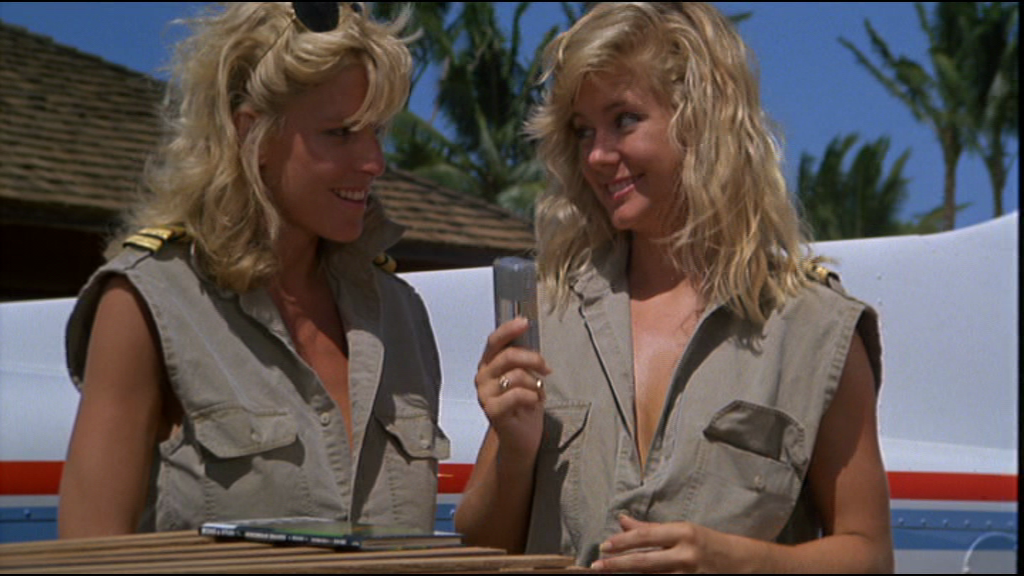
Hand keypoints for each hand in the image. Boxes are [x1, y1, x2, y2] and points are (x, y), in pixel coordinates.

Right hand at [474, 317, 549, 455]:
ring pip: (516, 375)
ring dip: (535, 384)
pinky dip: (532, 397)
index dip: (508, 329)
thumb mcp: (525, 376)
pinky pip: (518, 394)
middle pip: (508, 355)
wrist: (521, 437)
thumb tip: (530, 338)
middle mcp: (483, 376)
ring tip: (537, 394)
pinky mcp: (492, 410)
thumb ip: (523, 359)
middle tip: (546, 369)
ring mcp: (485, 394)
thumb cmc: (524, 405)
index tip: (524, 322)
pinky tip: (533, 403)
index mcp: (489, 364)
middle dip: (533, 359)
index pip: (495, 341)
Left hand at [591, 515, 744, 572]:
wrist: (745, 564)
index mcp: (684, 533)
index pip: (646, 536)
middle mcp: (686, 554)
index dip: (622, 542)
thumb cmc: (709, 545)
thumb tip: (622, 521)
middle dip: (617, 564)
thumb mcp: (683, 532)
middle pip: (644, 561)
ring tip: (610, 574)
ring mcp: (690, 575)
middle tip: (597, 566)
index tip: (603, 546)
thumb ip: (652, 529)